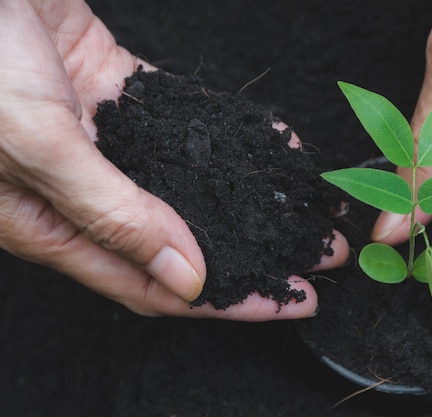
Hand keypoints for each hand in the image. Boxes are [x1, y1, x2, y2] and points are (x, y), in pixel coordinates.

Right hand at [0, 0, 347, 320]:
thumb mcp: (39, 146)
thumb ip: (112, 213)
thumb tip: (183, 276)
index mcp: (53, 227)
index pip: (157, 285)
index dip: (227, 301)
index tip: (287, 301)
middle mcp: (85, 193)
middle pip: (184, 242)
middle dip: (252, 253)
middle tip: (315, 256)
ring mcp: (107, 144)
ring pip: (191, 187)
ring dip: (249, 201)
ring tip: (305, 210)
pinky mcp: (120, 97)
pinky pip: (188, 125)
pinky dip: (230, 136)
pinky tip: (270, 143)